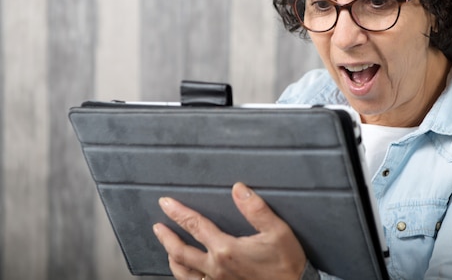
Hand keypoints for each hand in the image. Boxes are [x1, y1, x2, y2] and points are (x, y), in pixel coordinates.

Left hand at [153, 182, 307, 279]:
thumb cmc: (286, 263)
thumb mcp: (277, 231)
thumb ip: (256, 209)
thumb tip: (238, 188)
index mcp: (226, 249)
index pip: (195, 225)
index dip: (179, 212)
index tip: (166, 202)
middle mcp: (216, 267)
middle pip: (181, 251)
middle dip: (167, 236)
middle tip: (158, 226)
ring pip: (183, 273)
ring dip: (172, 257)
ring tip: (167, 248)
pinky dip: (184, 275)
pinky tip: (186, 271)